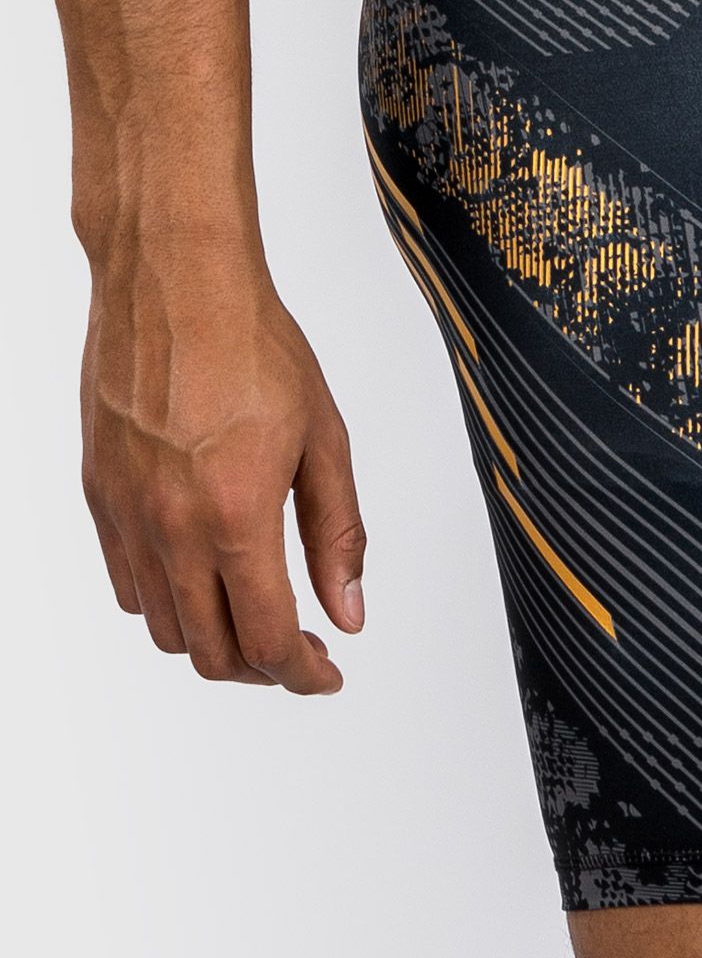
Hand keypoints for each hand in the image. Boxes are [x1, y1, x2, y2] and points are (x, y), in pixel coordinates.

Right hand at [80, 248, 365, 691]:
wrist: (175, 283)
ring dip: (212, 640)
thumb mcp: (324, 441)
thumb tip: (349, 611)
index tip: (325, 674)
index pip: (266, 639)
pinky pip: (126, 584)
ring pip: (163, 628)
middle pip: (209, 652)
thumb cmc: (253, 345)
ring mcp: (126, 516)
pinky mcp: (98, 495)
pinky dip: (166, 604)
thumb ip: (338, 534)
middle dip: (261, 670)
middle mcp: (170, 528)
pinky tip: (203, 578)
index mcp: (236, 516)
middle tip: (297, 652)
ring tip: (254, 616)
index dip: (302, 674)